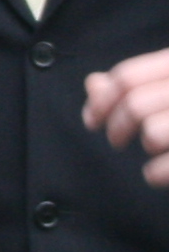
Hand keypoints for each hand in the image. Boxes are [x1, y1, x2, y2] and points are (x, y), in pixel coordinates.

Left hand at [84, 50, 168, 184]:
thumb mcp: (164, 86)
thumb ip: (132, 84)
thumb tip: (94, 82)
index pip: (128, 77)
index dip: (100, 102)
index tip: (91, 120)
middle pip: (135, 104)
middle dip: (117, 127)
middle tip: (116, 140)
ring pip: (154, 132)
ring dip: (148, 144)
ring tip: (156, 147)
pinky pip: (168, 164)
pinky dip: (156, 173)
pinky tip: (155, 174)